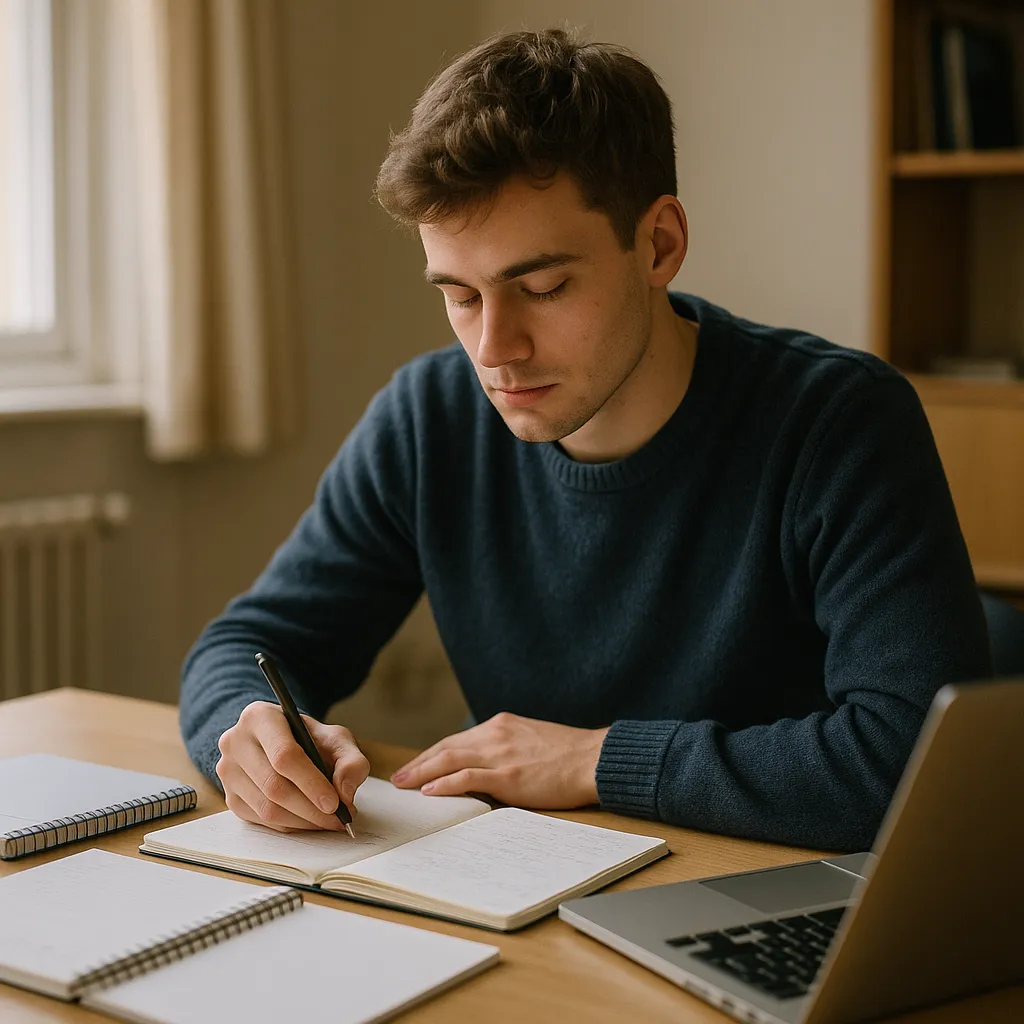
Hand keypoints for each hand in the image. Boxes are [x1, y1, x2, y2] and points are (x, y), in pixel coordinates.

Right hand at [216, 701, 369, 831]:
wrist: (282, 742)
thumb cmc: (309, 739)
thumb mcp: (336, 738)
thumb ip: (350, 760)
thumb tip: (345, 791)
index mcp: (260, 716)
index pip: (284, 755)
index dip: (311, 782)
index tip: (334, 803)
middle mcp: (236, 742)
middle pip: (274, 785)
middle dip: (311, 809)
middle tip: (338, 819)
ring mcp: (228, 771)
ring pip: (266, 808)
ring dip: (303, 821)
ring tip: (329, 821)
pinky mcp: (230, 796)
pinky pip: (261, 821)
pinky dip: (290, 826)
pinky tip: (309, 821)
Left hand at [390, 712, 609, 808]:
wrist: (594, 758)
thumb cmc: (569, 754)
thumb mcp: (531, 740)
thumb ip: (507, 747)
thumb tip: (487, 766)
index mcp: (501, 725)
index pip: (457, 740)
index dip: (432, 754)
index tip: (417, 766)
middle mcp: (496, 734)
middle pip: (446, 747)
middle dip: (419, 763)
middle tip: (398, 778)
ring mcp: (501, 754)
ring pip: (450, 759)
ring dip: (422, 772)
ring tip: (404, 785)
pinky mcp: (509, 775)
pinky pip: (468, 777)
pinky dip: (445, 783)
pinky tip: (429, 791)